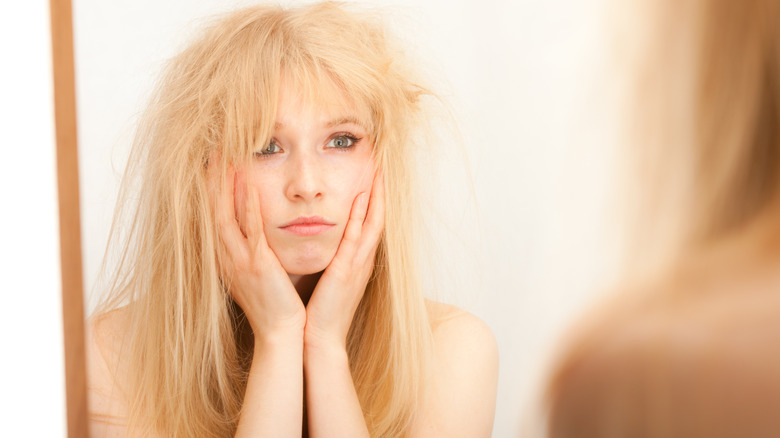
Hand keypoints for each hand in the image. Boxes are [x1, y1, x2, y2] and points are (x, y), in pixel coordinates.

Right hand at [207, 152, 305, 338]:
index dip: (210, 189)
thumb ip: (251, 251)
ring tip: (225, 157)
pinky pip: (251, 228)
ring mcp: (240, 260)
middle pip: (213, 210)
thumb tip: (252, 234)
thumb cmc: (273, 304)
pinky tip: (249, 183)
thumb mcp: (255, 274)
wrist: (280, 332)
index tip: (211, 164)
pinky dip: (248, 204)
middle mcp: (226, 257)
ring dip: (225, 185)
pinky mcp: (258, 264)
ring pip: (226, 214)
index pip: (214, 216)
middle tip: (212, 151)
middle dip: (212, 180)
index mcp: (226, 258)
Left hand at [304, 172, 384, 350]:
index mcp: (359, 261)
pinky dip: (361, 217)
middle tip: (384, 164)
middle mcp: (363, 260)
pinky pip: (356, 238)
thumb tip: (328, 243)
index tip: (375, 174)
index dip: (376, 198)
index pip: (371, 223)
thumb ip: (333, 260)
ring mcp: (358, 265)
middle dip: (382, 191)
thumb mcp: (330, 280)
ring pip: (373, 223)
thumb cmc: (321, 311)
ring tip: (380, 171)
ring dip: (377, 196)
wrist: (320, 339)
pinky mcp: (346, 272)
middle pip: (378, 217)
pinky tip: (361, 197)